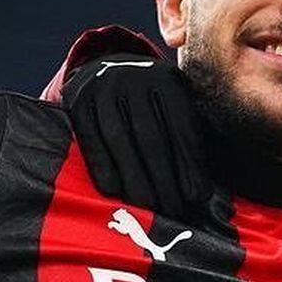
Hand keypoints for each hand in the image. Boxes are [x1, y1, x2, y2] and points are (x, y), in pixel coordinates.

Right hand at [64, 58, 210, 217]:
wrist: (103, 68)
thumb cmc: (148, 102)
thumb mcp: (172, 106)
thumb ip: (188, 140)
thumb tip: (204, 192)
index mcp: (166, 79)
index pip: (182, 126)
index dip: (191, 164)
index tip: (198, 197)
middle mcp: (134, 78)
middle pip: (151, 137)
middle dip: (165, 180)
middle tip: (174, 212)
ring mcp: (103, 88)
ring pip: (121, 140)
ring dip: (135, 180)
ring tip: (149, 210)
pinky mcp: (77, 102)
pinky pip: (92, 141)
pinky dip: (104, 168)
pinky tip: (115, 192)